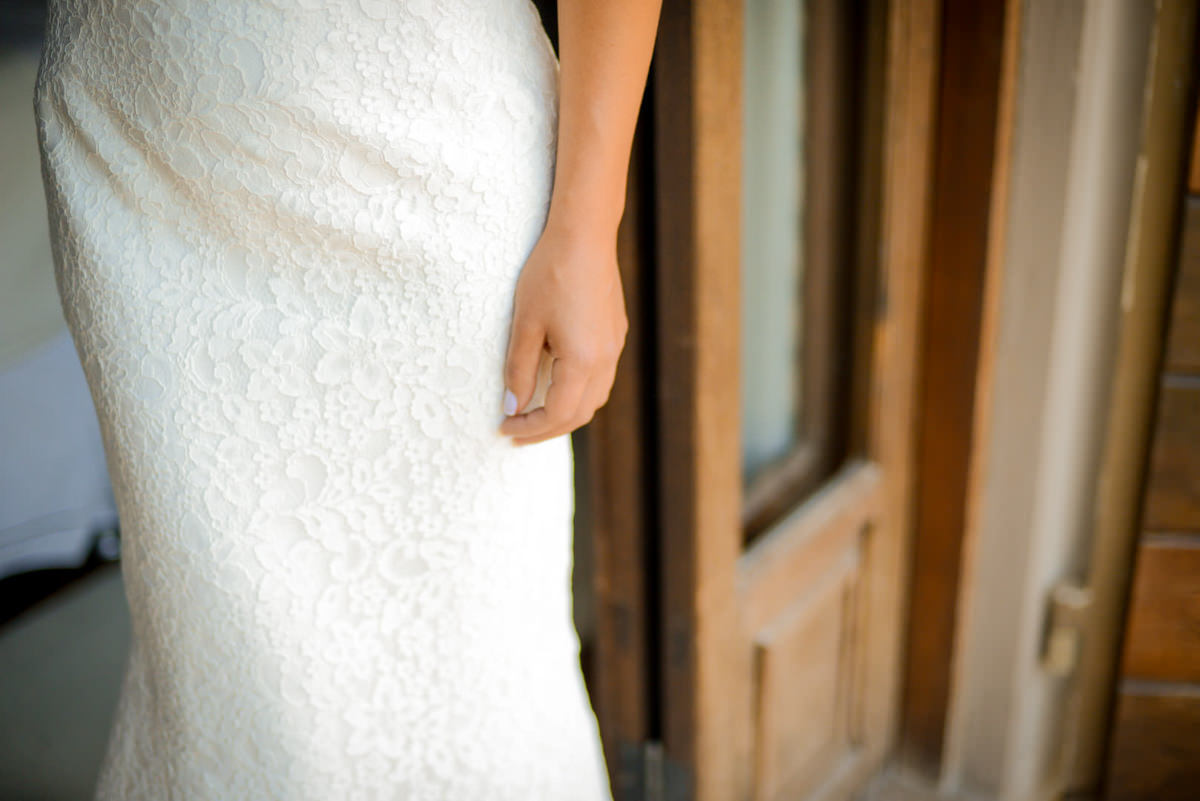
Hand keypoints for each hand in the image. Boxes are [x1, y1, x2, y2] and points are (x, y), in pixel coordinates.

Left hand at [498, 218, 627, 445]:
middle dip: (547, 429)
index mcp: (583, 361)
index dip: (529, 428)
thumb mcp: (525, 323)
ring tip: (534, 414)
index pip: (558, 414)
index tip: (504, 428)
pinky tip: (556, 384)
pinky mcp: (615, 334)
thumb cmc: (550, 273)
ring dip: (565, 413)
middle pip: (580, 414)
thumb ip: (519, 369)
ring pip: (594, 398)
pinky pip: (600, 378)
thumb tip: (512, 406)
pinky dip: (578, 393)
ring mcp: (615, 347)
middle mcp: (605, 360)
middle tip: (516, 433)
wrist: (585, 234)